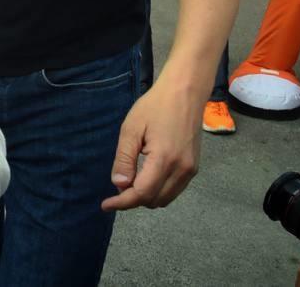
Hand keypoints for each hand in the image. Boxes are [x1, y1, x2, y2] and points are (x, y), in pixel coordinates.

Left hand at [101, 79, 200, 210]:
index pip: (141, 193)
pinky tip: (146, 177)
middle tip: (118, 185)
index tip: (105, 205)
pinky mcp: (194, 168)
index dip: (122, 202)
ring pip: (165, 199)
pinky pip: (174, 190)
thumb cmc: (154, 106)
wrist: (185, 93)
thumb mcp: (131, 129)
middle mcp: (181, 170)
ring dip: (146, 197)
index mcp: (164, 159)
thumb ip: (124, 159)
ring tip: (130, 181)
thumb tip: (118, 185)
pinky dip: (158, 191)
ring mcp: (191, 170)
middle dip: (133, 199)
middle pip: (154, 200)